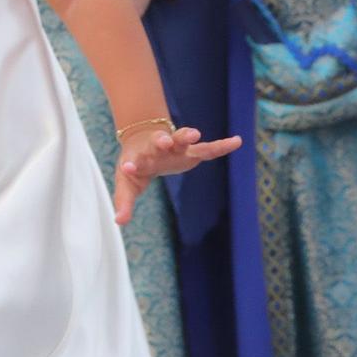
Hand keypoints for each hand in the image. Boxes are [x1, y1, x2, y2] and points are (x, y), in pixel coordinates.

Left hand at [112, 124, 242, 224]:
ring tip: (194, 134)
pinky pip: (208, 149)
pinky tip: (237, 141)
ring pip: (181, 139)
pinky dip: (222, 146)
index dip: (131, 166)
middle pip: (159, 143)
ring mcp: (175, 147)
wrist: (142, 142)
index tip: (127, 167)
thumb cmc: (136, 165)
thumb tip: (119, 222)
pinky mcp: (190, 151)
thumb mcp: (127, 185)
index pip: (134, 162)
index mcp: (139, 157)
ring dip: (186, 136)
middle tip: (163, 142)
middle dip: (162, 142)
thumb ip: (124, 203)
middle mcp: (157, 148)